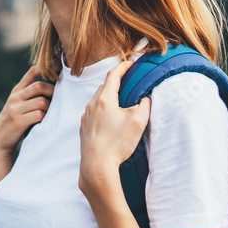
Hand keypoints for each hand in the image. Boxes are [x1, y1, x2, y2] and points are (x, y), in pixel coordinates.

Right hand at [0, 65, 55, 164]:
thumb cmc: (14, 121)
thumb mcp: (17, 104)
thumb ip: (29, 93)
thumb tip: (52, 82)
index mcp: (17, 91)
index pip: (33, 71)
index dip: (48, 71)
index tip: (58, 74)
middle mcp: (15, 98)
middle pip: (39, 86)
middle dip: (52, 91)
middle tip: (58, 99)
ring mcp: (16, 109)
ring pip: (41, 102)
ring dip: (49, 108)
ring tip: (49, 114)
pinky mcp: (18, 122)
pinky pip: (39, 115)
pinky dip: (44, 118)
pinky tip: (44, 122)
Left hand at [78, 59, 150, 197]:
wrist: (96, 166)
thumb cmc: (117, 143)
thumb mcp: (138, 122)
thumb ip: (144, 105)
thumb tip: (144, 98)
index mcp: (104, 99)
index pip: (113, 75)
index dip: (123, 66)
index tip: (131, 62)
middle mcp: (91, 105)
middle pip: (104, 87)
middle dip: (116, 81)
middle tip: (127, 79)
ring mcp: (85, 117)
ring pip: (97, 100)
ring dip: (108, 96)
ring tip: (120, 100)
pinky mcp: (83, 129)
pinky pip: (93, 113)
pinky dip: (102, 109)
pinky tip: (110, 119)